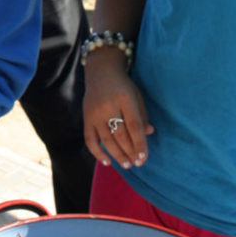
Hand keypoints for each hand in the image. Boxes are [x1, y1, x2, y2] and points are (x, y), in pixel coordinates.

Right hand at [83, 53, 153, 169]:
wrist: (101, 72)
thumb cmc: (123, 86)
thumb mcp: (136, 96)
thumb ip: (142, 115)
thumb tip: (149, 133)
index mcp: (124, 99)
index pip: (134, 125)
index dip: (140, 143)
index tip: (144, 157)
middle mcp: (108, 106)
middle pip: (120, 135)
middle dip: (130, 152)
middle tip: (137, 164)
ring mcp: (95, 113)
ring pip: (106, 139)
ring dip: (117, 155)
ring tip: (127, 165)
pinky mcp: (86, 118)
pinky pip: (90, 139)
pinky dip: (97, 152)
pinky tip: (107, 162)